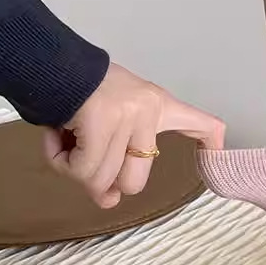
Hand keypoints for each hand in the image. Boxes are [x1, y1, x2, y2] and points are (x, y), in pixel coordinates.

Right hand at [43, 63, 224, 207]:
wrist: (48, 63)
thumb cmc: (80, 93)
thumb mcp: (111, 117)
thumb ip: (114, 161)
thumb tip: (109, 202)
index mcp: (159, 106)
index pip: (202, 123)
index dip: (211, 144)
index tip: (216, 157)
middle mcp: (150, 110)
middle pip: (134, 182)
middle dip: (102, 182)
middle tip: (82, 164)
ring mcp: (129, 116)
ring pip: (101, 177)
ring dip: (74, 169)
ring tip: (64, 142)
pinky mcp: (103, 120)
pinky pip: (82, 168)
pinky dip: (60, 162)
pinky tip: (55, 138)